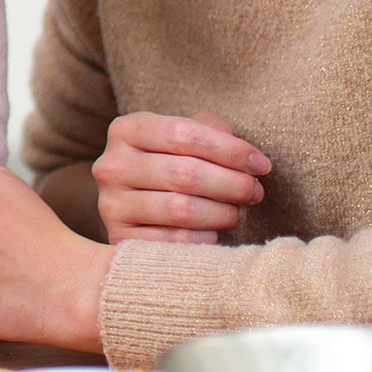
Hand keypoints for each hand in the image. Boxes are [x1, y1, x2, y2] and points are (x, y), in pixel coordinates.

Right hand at [92, 111, 268, 243]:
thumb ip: (210, 132)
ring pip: (181, 209)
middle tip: (255, 192)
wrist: (130, 202)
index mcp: (126, 130)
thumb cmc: (168, 164)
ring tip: (239, 211)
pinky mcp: (119, 238)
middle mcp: (110, 166)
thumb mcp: (181, 137)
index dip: (230, 150)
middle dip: (233, 184)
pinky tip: (214, 231)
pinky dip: (204, 237)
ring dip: (223, 212)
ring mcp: (111, 204)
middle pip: (185, 174)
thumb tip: (246, 157)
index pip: (184, 134)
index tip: (260, 165)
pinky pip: (173, 241)